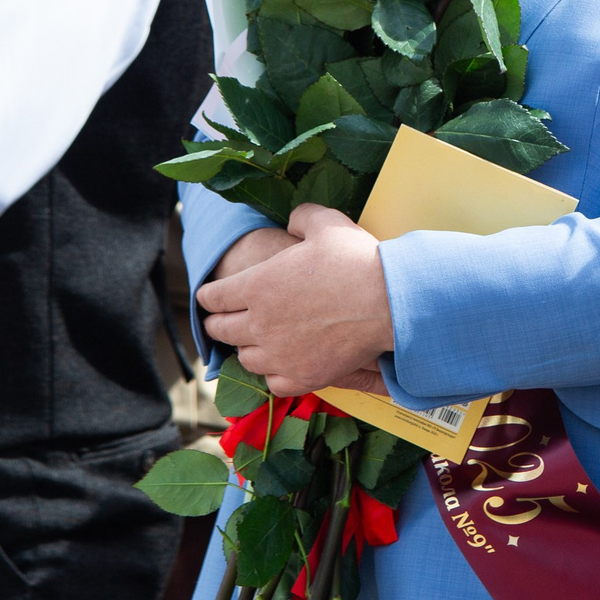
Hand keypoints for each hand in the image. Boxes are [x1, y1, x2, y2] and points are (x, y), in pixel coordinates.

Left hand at [197, 202, 394, 395]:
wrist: (389, 302)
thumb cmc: (356, 259)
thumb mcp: (326, 223)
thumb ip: (301, 217)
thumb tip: (292, 220)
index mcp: (256, 286)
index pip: (213, 297)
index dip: (209, 295)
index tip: (210, 296)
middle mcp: (260, 323)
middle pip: (221, 330)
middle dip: (218, 323)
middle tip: (220, 321)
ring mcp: (280, 354)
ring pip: (245, 358)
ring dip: (246, 348)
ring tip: (253, 342)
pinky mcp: (303, 376)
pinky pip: (273, 382)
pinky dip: (273, 373)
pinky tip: (280, 364)